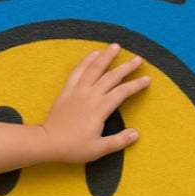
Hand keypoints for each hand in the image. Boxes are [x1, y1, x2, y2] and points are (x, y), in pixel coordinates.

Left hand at [42, 44, 149, 162]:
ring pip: (93, 69)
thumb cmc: (73, 147)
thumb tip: (136, 134)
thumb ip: (119, 141)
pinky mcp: (66, 91)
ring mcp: (77, 91)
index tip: (147, 79)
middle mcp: (90, 96)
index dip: (135, 85)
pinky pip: (77, 72)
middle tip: (139, 58)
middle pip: (111, 77)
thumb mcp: (99, 149)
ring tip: (115, 46)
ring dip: (105, 56)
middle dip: (126, 67)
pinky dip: (85, 61)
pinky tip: (92, 54)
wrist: (47, 142)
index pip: (122, 92)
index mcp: (100, 109)